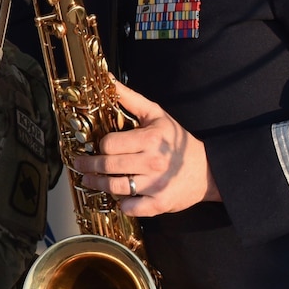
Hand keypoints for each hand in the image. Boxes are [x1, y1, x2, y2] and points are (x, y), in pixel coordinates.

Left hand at [69, 81, 219, 215]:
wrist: (208, 171)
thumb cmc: (178, 141)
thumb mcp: (157, 115)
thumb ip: (131, 99)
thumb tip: (108, 80)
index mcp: (151, 138)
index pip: (110, 143)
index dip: (101, 145)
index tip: (100, 147)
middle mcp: (153, 161)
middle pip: (108, 165)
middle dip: (90, 165)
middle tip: (80, 164)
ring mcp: (156, 184)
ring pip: (115, 187)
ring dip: (98, 184)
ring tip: (89, 180)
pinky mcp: (159, 204)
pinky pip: (131, 207)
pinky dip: (122, 204)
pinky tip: (119, 197)